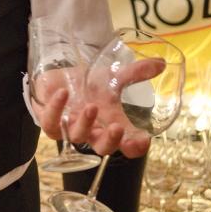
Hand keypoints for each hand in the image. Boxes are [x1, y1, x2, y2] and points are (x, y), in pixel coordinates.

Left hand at [32, 55, 164, 158]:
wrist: (59, 79)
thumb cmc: (88, 85)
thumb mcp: (112, 77)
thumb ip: (135, 72)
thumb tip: (161, 63)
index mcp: (109, 125)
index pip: (126, 145)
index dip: (135, 147)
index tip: (144, 140)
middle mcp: (91, 132)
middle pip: (102, 148)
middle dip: (110, 141)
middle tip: (117, 129)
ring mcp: (69, 128)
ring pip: (76, 136)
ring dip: (85, 123)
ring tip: (92, 107)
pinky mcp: (49, 120)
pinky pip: (51, 121)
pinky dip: (56, 108)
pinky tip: (63, 94)